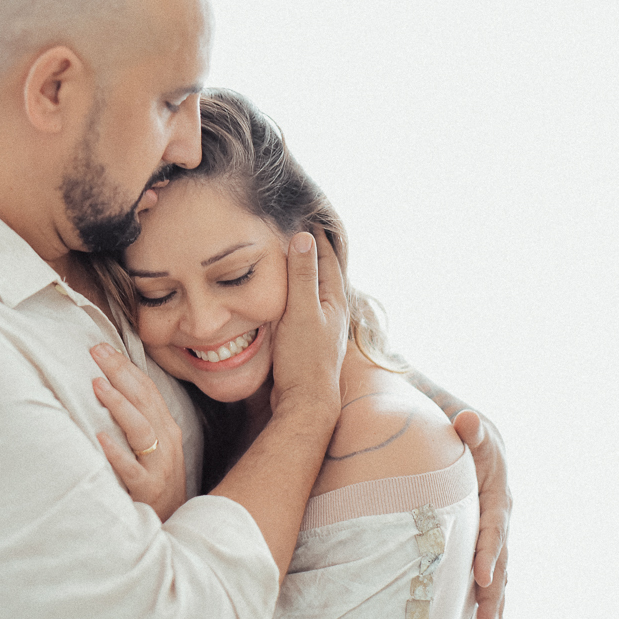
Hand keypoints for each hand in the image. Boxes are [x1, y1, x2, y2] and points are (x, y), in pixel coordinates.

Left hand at [90, 343, 186, 522]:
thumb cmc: (155, 483)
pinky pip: (132, 470)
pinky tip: (100, 438)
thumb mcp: (152, 447)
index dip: (124, 366)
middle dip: (120, 373)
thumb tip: (107, 387)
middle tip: (96, 352)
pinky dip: (117, 453)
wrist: (175, 527)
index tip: (101, 347)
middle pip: (144, 400)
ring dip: (119, 405)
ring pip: (142, 429)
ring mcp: (160, 466)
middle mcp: (167, 442)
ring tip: (97, 386)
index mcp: (166, 428)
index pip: (146, 389)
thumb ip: (136, 420)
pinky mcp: (148, 491)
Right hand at [268, 230, 347, 418]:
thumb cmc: (304, 358)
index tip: (308, 216)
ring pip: (313, 292)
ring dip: (304, 274)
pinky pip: (302, 308)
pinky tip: (284, 298)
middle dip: (314, 252)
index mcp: (334, 302)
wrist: (306, 402)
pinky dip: (295, 295)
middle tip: (302, 230)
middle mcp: (331, 313)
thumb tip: (304, 238)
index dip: (318, 237)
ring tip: (292, 258)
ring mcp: (321, 328)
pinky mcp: (308, 342)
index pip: (328, 259)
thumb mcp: (301, 312)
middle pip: (324, 274)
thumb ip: (302, 277)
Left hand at [453, 410, 509, 618]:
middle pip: (500, 558)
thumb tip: (465, 419)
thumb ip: (467, 426)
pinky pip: (490, 568)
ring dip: (496, 605)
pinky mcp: (484, 534)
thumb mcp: (462, 419)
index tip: (482, 578)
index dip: (488, 551)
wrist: (463, 423)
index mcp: (496, 488)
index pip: (492, 525)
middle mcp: (500, 511)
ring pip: (499, 570)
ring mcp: (494, 525)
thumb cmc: (456, 422)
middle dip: (495, 595)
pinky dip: (490, 597)